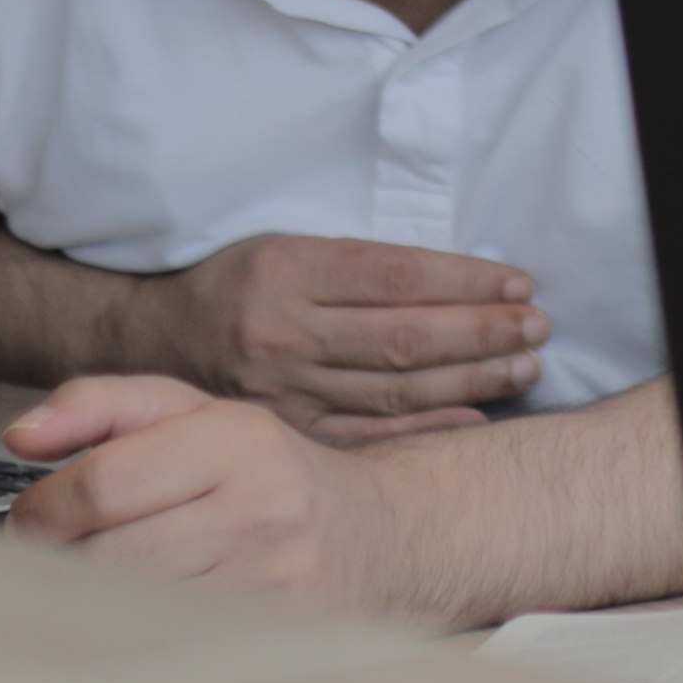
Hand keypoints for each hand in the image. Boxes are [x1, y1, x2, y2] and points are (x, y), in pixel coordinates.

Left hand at [6, 376, 433, 603]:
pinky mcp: (275, 640)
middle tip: (63, 554)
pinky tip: (150, 614)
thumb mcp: (195, 413)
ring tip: (109, 579)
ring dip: (95, 602)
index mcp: (238, 440)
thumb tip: (23, 436)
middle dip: (63, 560)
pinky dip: (139, 634)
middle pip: (108, 556)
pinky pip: (169, 648)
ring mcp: (274, 582)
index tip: (33, 519)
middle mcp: (263, 508)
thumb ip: (102, 405)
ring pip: (132, 609)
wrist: (378, 538)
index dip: (44, 510)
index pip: (103, 483)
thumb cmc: (269, 476)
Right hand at [124, 233, 547, 427]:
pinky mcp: (280, 430)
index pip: (397, 276)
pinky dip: (424, 430)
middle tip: (537, 328)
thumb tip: (455, 283)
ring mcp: (280, 388)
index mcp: (286, 269)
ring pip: (392, 388)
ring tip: (524, 367)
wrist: (145, 340)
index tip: (519, 284)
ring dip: (468, 380)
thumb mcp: (283, 248)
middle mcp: (282, 330)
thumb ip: (356, 265)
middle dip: (481, 333)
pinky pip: (364, 434)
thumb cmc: (233, 284)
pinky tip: (474, 420)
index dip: (465, 282)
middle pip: (403, 335)